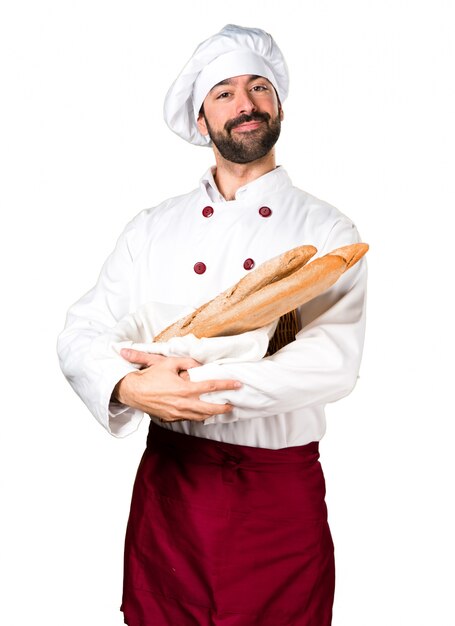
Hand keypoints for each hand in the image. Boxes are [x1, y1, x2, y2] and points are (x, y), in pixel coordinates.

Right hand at [113, 348, 240, 421]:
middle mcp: (183, 403)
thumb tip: (199, 365)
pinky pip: (188, 418)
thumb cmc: (150, 376)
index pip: (211, 386)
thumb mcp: (168, 363)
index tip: (237, 384)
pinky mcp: (170, 418)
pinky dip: (197, 416)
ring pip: (200, 417)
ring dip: (211, 414)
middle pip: (210, 408)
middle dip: (223, 408)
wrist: (132, 391)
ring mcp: (177, 413)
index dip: (226, 385)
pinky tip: (201, 413)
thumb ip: (186, 362)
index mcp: (184, 389)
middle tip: (232, 405)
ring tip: (219, 410)